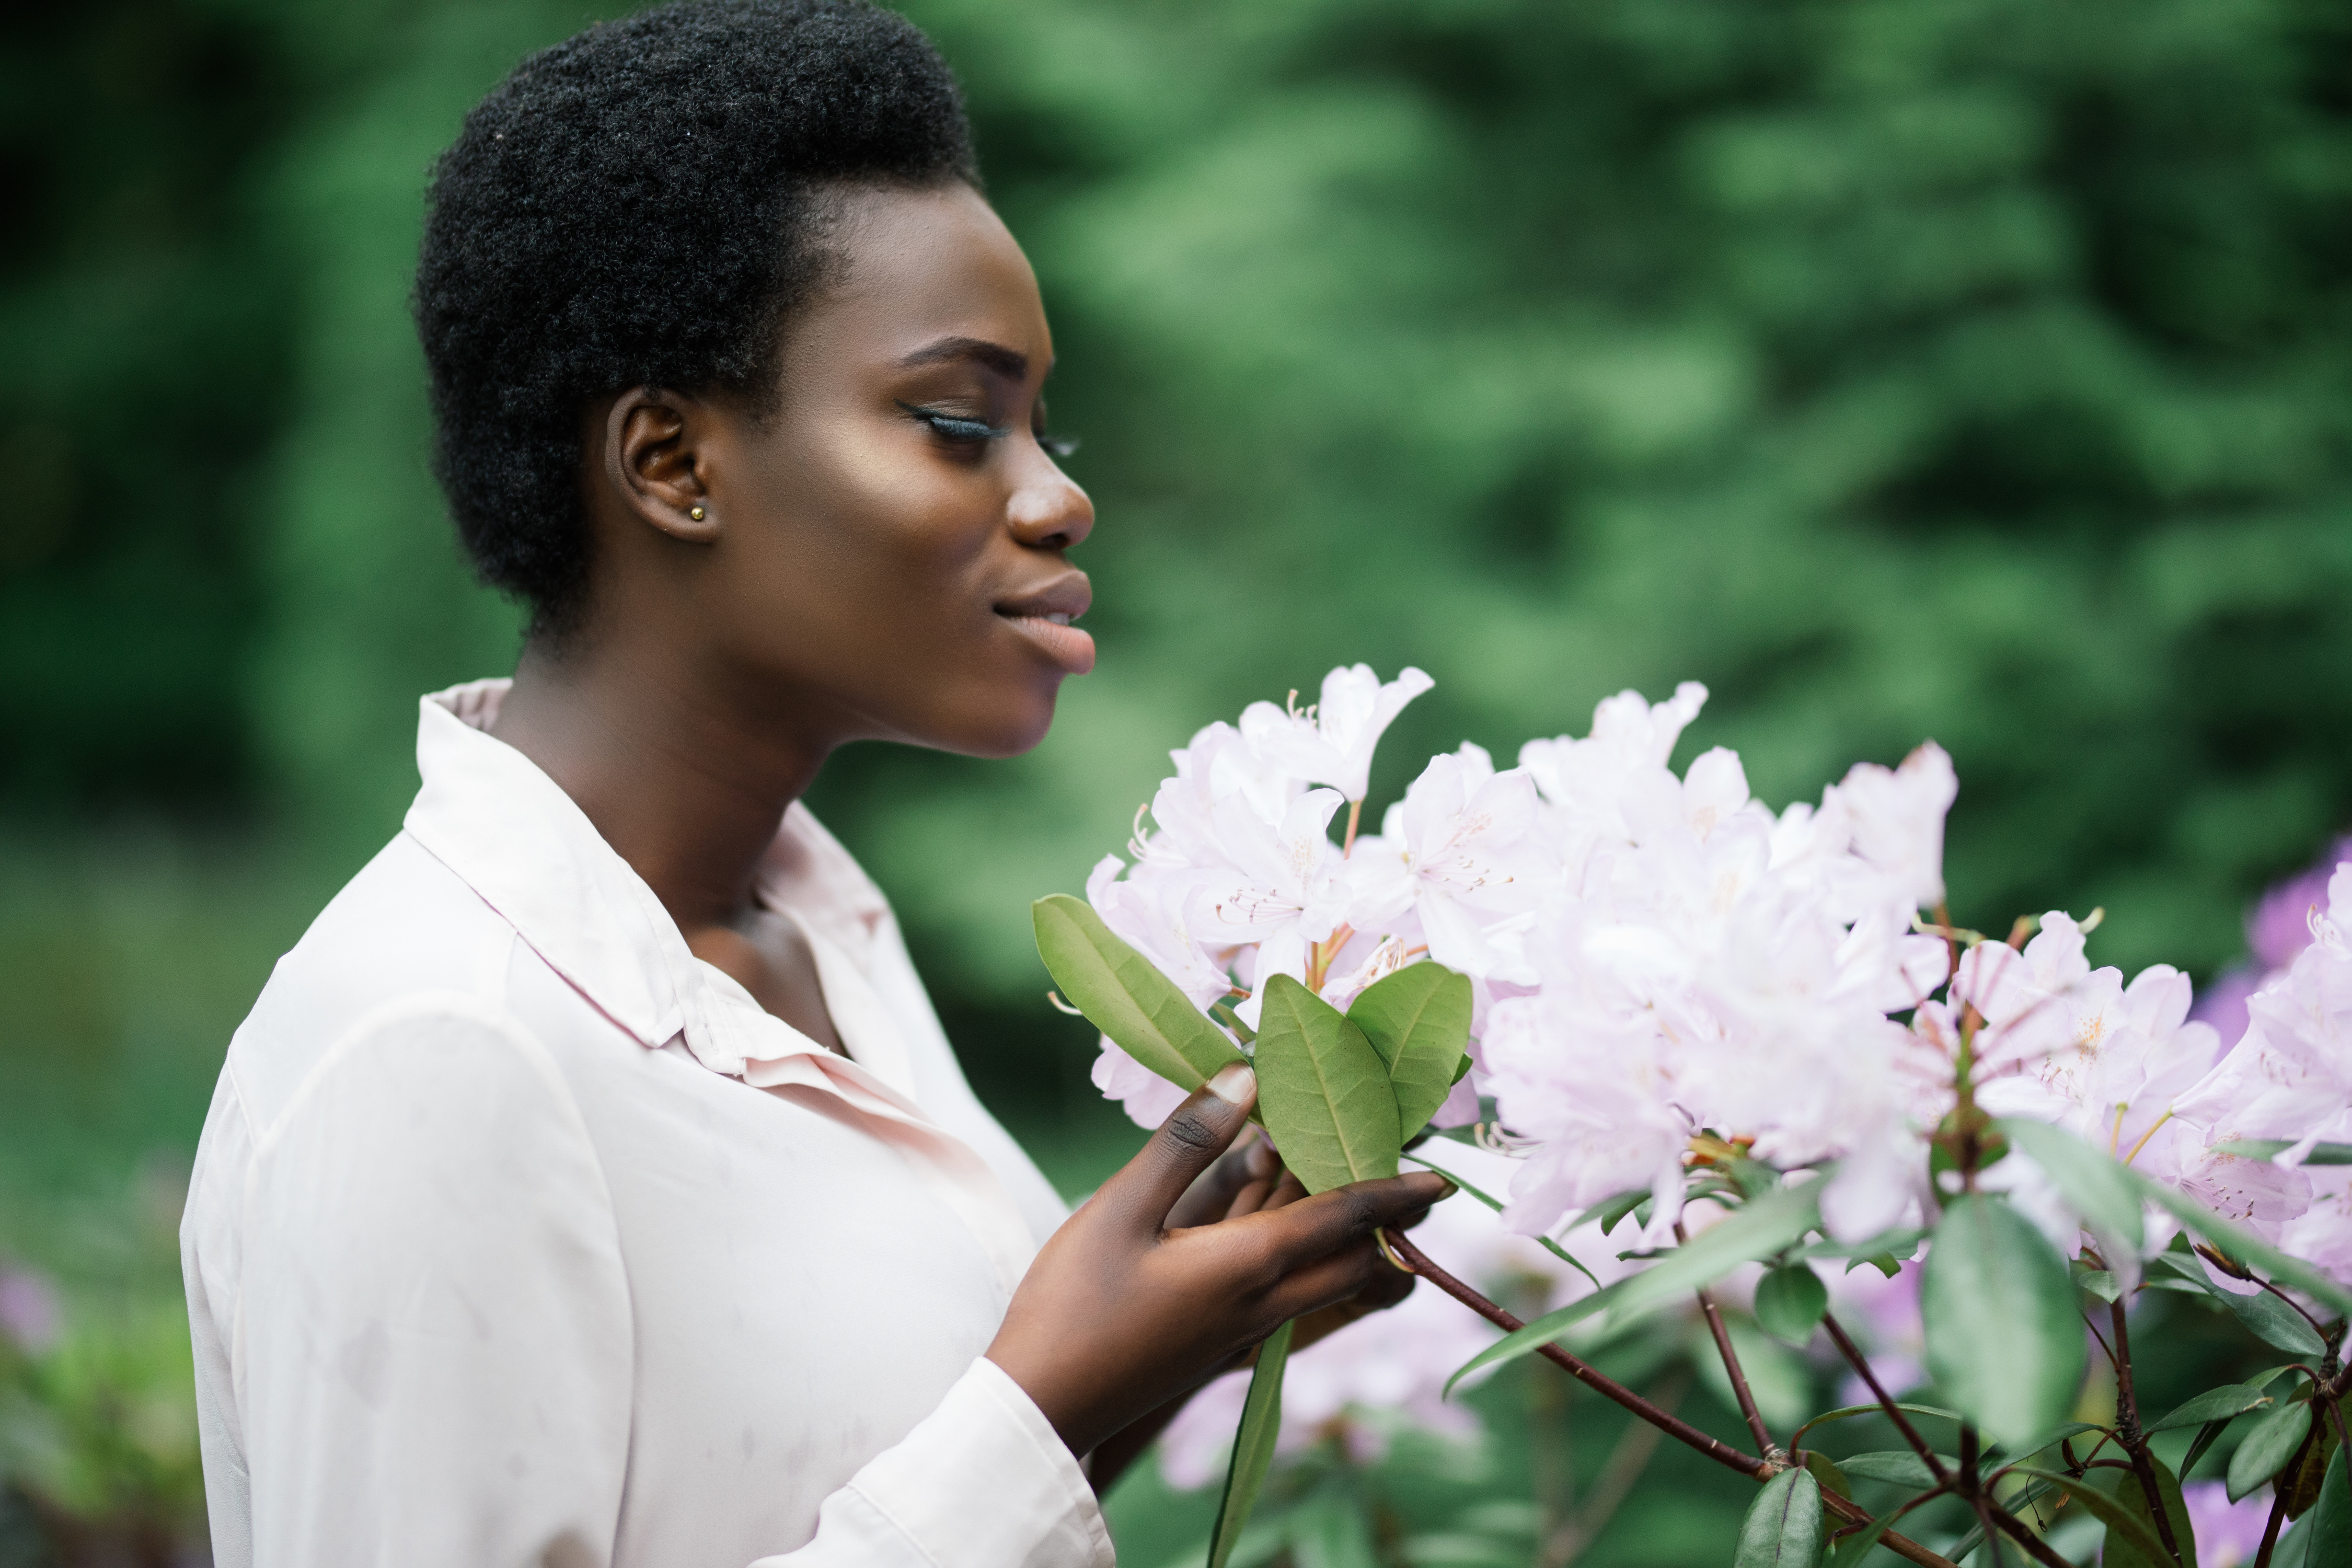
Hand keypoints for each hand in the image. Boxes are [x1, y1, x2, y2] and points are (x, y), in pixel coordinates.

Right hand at [987, 1062, 1450, 1458]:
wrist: (1040, 1408)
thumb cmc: (1073, 1304)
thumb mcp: (1122, 1208)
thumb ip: (1187, 1141)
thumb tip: (1247, 1075)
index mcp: (1249, 1266)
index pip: (1344, 1218)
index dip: (1392, 1192)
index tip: (1440, 1179)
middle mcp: (1262, 1305)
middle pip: (1353, 1261)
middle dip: (1381, 1221)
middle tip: (1394, 1175)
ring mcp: (1242, 1333)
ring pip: (1323, 1284)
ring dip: (1344, 1240)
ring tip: (1337, 1189)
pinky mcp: (1218, 1348)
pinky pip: (1290, 1299)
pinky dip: (1305, 1260)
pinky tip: (1268, 1229)